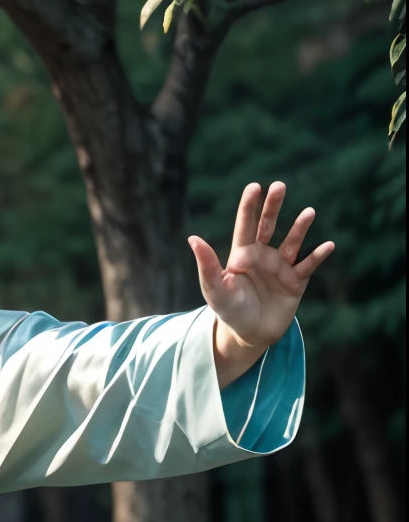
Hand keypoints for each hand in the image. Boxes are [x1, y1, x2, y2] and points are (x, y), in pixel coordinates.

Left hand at [189, 182, 332, 387]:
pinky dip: (318, 255)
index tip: (254, 186)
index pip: (245, 225)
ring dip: (300, 227)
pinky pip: (309, 265)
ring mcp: (282, 266)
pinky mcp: (296, 281)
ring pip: (293, 241)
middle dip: (273, 206)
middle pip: (269, 225)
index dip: (249, 206)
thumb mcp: (215, 291)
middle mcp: (263, 255)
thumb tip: (193, 238)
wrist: (250, 336)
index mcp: (242, 254)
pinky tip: (328, 245)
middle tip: (279, 186)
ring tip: (309, 212)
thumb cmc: (230, 312)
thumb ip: (207, 266)